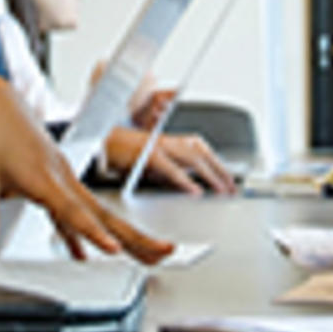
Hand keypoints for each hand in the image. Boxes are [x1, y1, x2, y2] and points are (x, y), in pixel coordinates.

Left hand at [0, 71, 171, 263]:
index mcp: (43, 177)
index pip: (74, 212)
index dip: (94, 233)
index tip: (114, 250)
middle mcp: (61, 176)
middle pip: (104, 212)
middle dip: (136, 236)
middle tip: (164, 251)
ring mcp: (64, 176)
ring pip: (101, 210)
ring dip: (128, 233)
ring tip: (152, 253)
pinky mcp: (59, 177)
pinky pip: (80, 209)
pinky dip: (89, 231)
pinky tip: (87, 252)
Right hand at [105, 127, 238, 194]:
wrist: (100, 146)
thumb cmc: (124, 156)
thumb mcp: (153, 168)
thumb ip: (172, 176)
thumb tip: (191, 188)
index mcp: (171, 142)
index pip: (203, 150)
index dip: (219, 165)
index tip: (230, 181)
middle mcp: (168, 140)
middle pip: (202, 153)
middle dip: (220, 171)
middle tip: (232, 189)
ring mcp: (159, 145)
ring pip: (192, 158)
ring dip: (210, 175)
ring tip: (221, 190)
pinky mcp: (148, 154)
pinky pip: (171, 168)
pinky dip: (185, 180)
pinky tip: (195, 191)